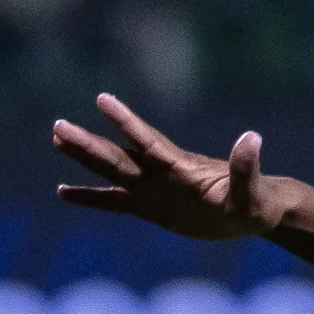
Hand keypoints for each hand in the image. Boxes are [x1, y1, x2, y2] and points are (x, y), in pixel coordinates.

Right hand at [52, 95, 283, 241]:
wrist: (254, 214)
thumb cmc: (257, 203)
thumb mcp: (253, 192)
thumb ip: (246, 168)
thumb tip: (252, 138)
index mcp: (181, 168)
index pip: (148, 142)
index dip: (126, 122)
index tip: (102, 100)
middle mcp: (161, 173)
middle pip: (120, 155)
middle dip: (90, 143)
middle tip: (58, 126)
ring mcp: (153, 189)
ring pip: (113, 171)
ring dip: (86, 157)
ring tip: (57, 139)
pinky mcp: (151, 208)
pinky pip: (114, 202)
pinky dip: (90, 197)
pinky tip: (64, 191)